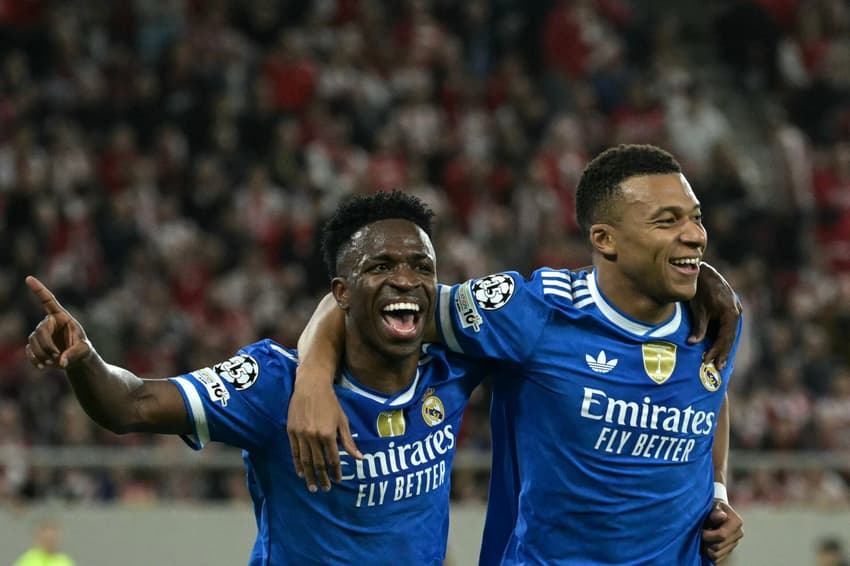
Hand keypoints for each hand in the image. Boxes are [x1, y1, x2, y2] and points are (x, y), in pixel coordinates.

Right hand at [25, 276, 92, 368]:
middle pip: (40, 331)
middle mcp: (49, 322)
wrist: (76, 360)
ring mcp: (41, 333)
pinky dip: (34, 360)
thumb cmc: (83, 351)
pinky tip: (42, 367)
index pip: (48, 301)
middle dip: (47, 345)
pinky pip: (29, 351)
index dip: (39, 290)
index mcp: (62, 317)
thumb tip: (62, 362)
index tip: (29, 278)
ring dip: (42, 354)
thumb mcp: (85, 351)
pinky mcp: (35, 345)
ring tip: (54, 361)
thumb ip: (75, 354)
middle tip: (57, 357)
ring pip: (33, 341)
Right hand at [287, 372, 361, 492]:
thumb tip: (359, 458)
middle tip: (326, 489)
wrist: (311, 386)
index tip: (338, 480)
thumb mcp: (342, 420)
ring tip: (312, 487)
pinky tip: (301, 473)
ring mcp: (301, 434)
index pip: (333, 459)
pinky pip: (294, 452)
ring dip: (309, 475)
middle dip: (322, 478)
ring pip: (305, 460)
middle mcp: (313, 436)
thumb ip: (349, 441)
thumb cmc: (330, 403)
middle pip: (318, 463)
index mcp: (328, 434)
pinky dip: (297, 464)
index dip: (336, 471)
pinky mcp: (291, 431)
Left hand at [687, 263, 742, 369]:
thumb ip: (698, 327)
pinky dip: (724, 336)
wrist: (701, 271)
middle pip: (730, 337)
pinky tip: (720, 345)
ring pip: (730, 331)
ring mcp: (735, 308)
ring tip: (720, 361)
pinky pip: (729, 325)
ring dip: (724, 345)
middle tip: (717, 367)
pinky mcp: (731, 306)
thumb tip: (693, 343)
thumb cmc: (698, 289)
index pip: (724, 337)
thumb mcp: (698, 309)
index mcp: (730, 313)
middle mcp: (736, 311)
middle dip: (723, 352)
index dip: (717, 351)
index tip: (708, 362)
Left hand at [701, 500, 743, 562]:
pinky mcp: (728, 550)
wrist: (715, 511)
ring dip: (705, 548)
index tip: (700, 529)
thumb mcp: (712, 505)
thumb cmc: (712, 507)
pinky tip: (705, 543)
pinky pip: (716, 558)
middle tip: (699, 534)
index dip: (707, 535)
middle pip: (717, 547)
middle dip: (705, 542)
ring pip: (716, 555)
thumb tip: (722, 516)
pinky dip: (708, 553)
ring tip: (702, 538)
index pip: (722, 535)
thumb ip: (715, 511)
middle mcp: (738, 534)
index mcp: (736, 522)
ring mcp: (734, 543)